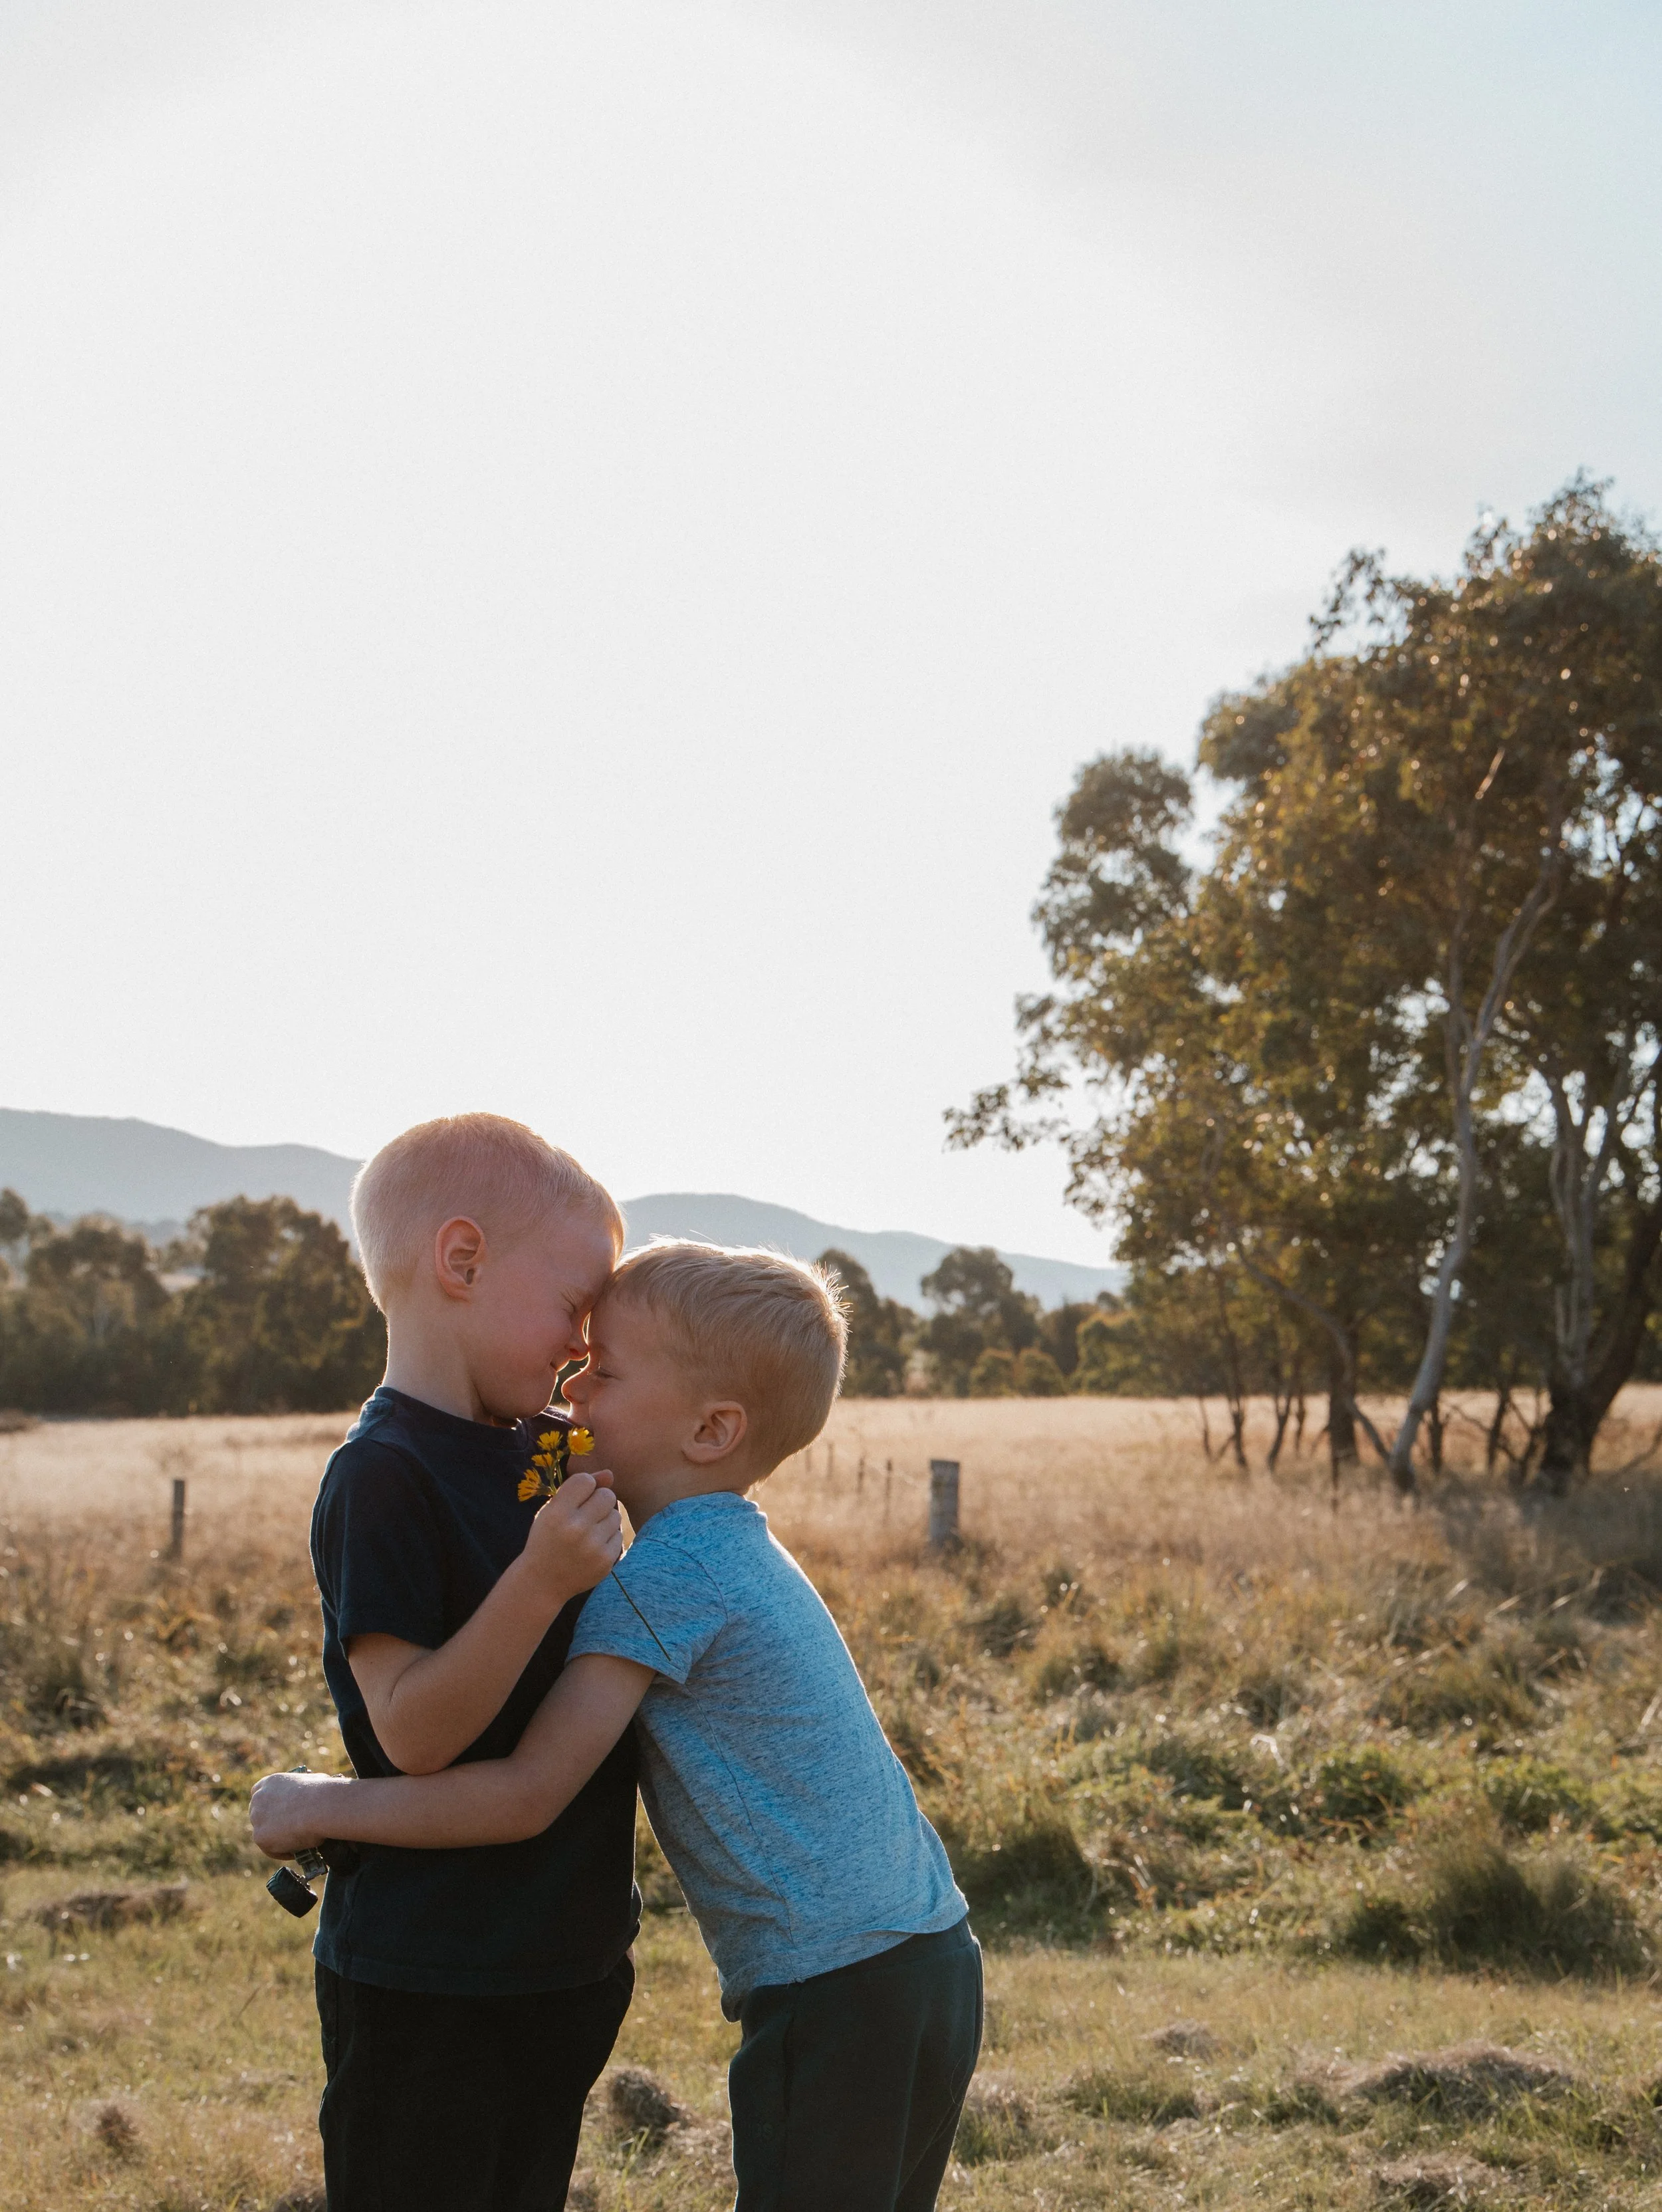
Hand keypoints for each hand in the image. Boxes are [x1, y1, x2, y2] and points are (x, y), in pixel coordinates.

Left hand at [250, 1770, 347, 1859]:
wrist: (319, 1807)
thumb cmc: (322, 1792)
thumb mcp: (312, 1781)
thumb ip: (304, 1787)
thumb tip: (315, 1792)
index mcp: (270, 1782)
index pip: (260, 1794)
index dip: (270, 1805)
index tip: (280, 1813)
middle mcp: (258, 1798)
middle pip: (259, 1814)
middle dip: (271, 1823)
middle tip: (288, 1832)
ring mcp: (257, 1817)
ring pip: (264, 1833)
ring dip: (277, 1839)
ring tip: (295, 1845)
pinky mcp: (260, 1836)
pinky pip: (270, 1849)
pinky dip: (282, 1852)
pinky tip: (296, 1852)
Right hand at [522, 1467, 623, 1597]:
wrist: (542, 1581)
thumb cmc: (547, 1539)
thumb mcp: (552, 1510)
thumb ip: (579, 1488)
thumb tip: (610, 1473)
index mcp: (557, 1513)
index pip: (585, 1480)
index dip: (584, 1487)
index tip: (576, 1500)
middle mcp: (576, 1528)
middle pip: (607, 1495)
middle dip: (599, 1501)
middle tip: (586, 1516)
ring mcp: (592, 1546)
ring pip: (616, 1515)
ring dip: (605, 1520)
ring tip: (589, 1532)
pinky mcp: (605, 1561)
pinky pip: (618, 1535)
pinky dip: (608, 1538)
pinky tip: (592, 1547)